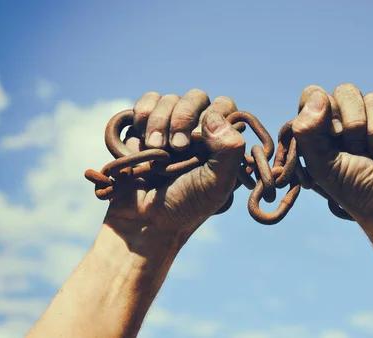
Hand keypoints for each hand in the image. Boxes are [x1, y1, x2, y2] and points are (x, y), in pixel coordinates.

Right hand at [104, 90, 244, 244]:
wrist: (144, 219)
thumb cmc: (187, 205)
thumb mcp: (218, 184)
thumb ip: (228, 150)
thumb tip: (214, 116)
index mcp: (221, 141)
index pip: (224, 106)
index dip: (212, 117)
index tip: (200, 143)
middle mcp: (198, 129)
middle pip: (196, 97)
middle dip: (183, 118)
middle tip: (176, 148)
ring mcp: (170, 125)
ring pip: (171, 99)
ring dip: (160, 122)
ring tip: (156, 150)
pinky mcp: (145, 125)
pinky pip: (148, 100)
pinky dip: (144, 113)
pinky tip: (143, 139)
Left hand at [292, 84, 372, 228]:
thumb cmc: (357, 191)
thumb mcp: (322, 167)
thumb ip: (308, 133)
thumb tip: (317, 97)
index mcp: (323, 128)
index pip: (315, 94)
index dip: (325, 110)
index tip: (335, 136)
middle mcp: (349, 117)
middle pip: (345, 90)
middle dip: (353, 124)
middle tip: (359, 151)